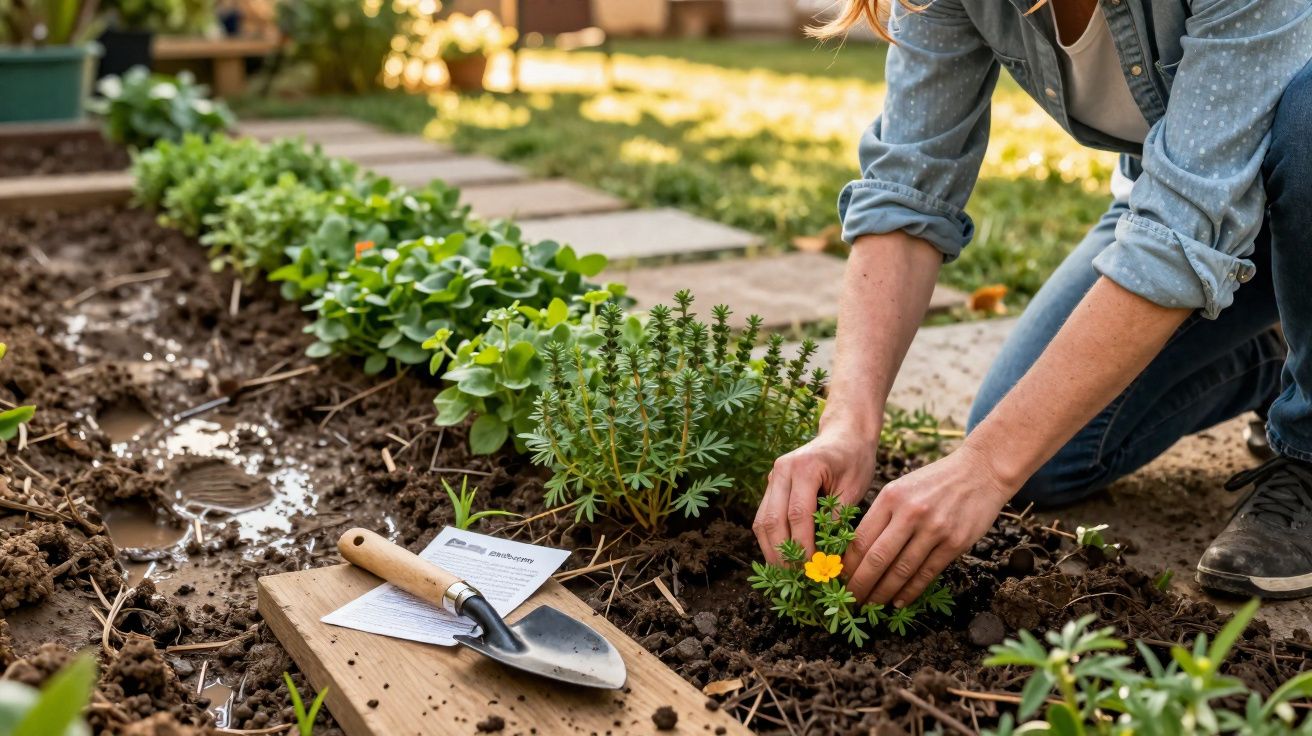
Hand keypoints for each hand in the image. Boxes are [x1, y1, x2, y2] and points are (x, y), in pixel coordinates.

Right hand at [753, 423, 879, 564]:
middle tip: (797, 581)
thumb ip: (837, 518)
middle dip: (783, 555)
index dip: (803, 546)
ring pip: (762, 522)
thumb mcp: (854, 488)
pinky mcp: (771, 487)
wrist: (844, 434)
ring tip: (786, 577)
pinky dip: (771, 541)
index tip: (813, 571)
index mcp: (804, 467)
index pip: (798, 515)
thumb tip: (827, 558)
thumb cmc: (855, 459)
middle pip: (773, 521)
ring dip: (771, 552)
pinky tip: (782, 560)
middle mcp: (781, 470)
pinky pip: (764, 518)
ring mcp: (772, 477)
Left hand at [842, 442, 1013, 607]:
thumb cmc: (934, 481)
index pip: (861, 539)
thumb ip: (881, 515)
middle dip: (860, 585)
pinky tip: (898, 601)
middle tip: (850, 601)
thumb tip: (857, 551)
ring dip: (883, 593)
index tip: (838, 580)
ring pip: (901, 570)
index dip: (848, 565)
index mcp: (891, 497)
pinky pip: (927, 573)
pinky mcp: (955, 542)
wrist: (980, 471)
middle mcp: (910, 513)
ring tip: (872, 606)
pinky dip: (910, 591)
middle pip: (877, 558)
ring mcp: (934, 529)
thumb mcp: (901, 488)